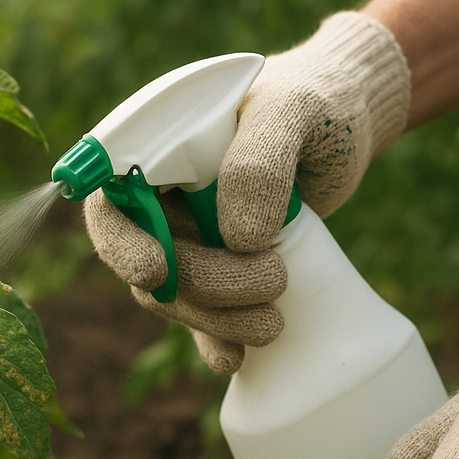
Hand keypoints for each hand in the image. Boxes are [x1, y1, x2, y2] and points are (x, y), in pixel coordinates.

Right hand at [86, 11, 410, 372]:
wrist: (347, 127)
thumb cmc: (315, 100)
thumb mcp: (292, 110)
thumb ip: (261, 159)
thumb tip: (239, 239)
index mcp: (156, 149)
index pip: (110, 203)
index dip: (122, 243)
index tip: (156, 271)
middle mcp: (162, 199)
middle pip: (149, 263)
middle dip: (198, 286)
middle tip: (272, 280)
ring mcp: (189, 239)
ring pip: (175, 298)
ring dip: (216, 319)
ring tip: (275, 321)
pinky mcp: (220, 271)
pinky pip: (202, 319)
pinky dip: (216, 341)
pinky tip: (235, 358)